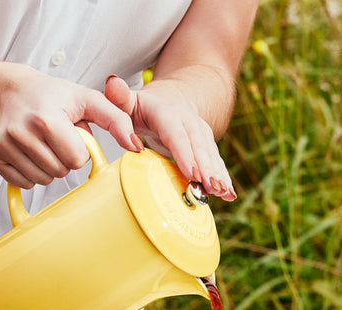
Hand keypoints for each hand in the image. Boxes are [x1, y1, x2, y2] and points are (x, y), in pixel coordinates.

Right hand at [0, 65, 143, 187]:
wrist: (10, 92)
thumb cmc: (53, 97)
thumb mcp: (88, 99)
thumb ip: (117, 119)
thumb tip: (136, 146)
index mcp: (46, 119)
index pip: (76, 160)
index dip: (79, 150)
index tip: (71, 134)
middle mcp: (21, 132)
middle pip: (60, 172)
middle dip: (64, 159)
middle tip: (56, 139)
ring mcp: (4, 145)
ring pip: (42, 180)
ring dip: (49, 167)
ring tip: (43, 144)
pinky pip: (24, 183)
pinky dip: (31, 173)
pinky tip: (29, 152)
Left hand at [104, 75, 235, 200]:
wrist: (175, 97)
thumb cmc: (145, 107)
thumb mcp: (130, 100)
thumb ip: (119, 97)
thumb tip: (112, 83)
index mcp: (167, 113)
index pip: (176, 133)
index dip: (184, 153)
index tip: (191, 172)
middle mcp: (188, 123)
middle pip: (199, 146)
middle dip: (206, 168)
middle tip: (211, 187)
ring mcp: (200, 135)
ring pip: (211, 155)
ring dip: (218, 174)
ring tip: (224, 193)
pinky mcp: (207, 148)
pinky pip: (216, 163)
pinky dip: (223, 178)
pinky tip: (229, 195)